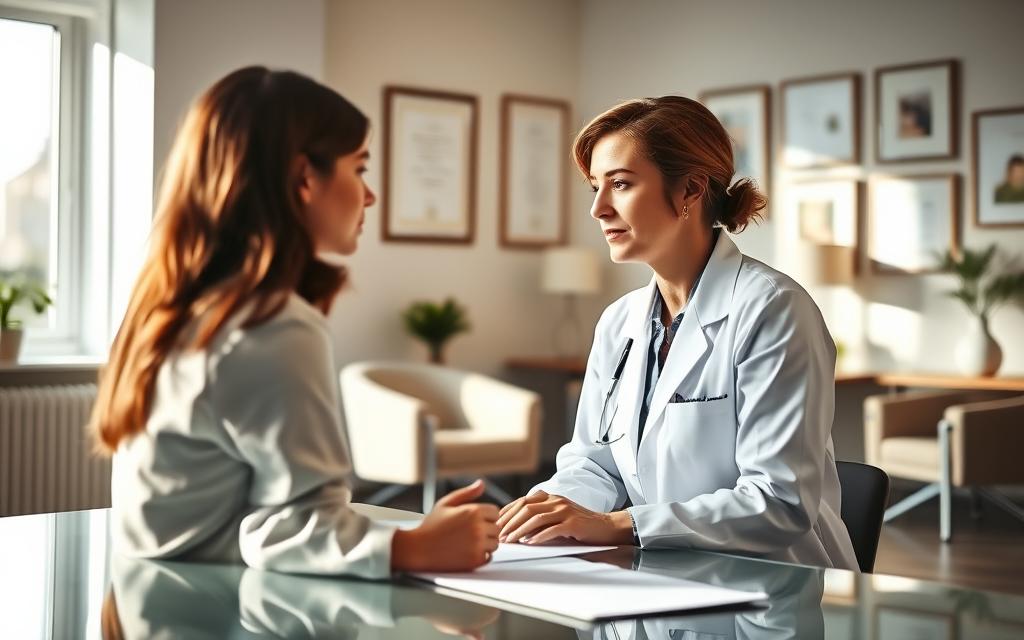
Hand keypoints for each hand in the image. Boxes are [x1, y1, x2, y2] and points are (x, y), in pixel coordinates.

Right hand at [391, 480, 498, 572]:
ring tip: (467, 542)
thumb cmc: (430, 526)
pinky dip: (481, 556)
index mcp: (473, 511)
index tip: (474, 520)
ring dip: (485, 543)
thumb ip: (466, 493)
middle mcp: (478, 528)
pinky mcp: (475, 560)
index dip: (486, 516)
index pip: (495, 512)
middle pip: (497, 528)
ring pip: (494, 543)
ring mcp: (477, 545)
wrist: (418, 549)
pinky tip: (467, 551)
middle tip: (469, 532)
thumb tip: (481, 484)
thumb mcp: (446, 504)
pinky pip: (488, 557)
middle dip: (486, 530)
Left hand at [496, 491, 633, 545]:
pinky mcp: (572, 524)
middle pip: (526, 508)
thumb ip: (541, 516)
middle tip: (499, 534)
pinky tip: (529, 543)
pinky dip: (538, 536)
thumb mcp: (558, 515)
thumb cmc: (579, 524)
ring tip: (510, 541)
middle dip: (509, 521)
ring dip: (519, 530)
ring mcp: (565, 511)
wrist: (606, 527)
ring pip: (536, 518)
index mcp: (550, 497)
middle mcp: (556, 500)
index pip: (523, 501)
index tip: (496, 523)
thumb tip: (518, 528)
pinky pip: (552, 529)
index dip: (508, 511)